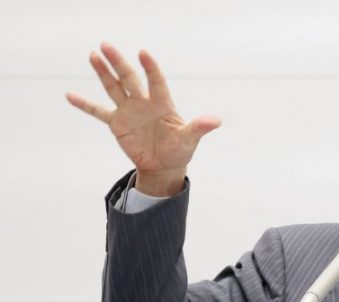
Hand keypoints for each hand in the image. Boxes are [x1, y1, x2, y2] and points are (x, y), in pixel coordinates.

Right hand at [66, 42, 221, 195]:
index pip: (156, 81)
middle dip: (119, 63)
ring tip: (93, 55)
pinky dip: (85, 104)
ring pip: (114, 88)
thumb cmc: (180, 150)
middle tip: (106, 45)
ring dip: (103, 73)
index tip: (143, 53)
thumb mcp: (190, 139)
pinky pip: (99, 112)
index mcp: (163, 104)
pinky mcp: (118, 124)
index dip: (151, 68)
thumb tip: (216, 120)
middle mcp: (144, 103)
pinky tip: (70, 95)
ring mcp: (129, 112)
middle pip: (130, 79)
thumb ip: (199, 127)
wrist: (164, 166)